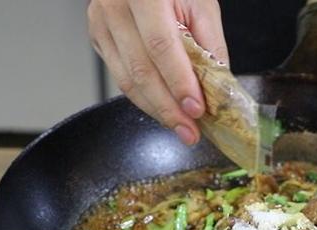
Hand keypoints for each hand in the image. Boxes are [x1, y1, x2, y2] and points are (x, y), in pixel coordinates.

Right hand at [87, 0, 227, 143]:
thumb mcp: (201, 3)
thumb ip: (210, 44)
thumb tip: (218, 87)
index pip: (160, 46)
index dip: (179, 82)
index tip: (196, 109)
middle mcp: (114, 6)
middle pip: (141, 70)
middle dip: (168, 108)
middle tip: (190, 131)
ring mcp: (101, 23)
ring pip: (127, 81)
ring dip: (157, 110)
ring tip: (181, 128)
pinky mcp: (98, 38)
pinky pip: (121, 78)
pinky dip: (144, 98)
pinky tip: (163, 109)